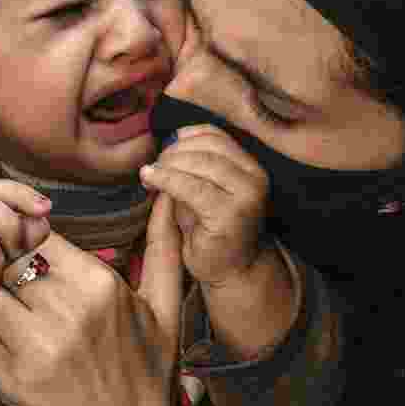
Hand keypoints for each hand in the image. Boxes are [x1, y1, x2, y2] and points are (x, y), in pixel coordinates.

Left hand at [0, 224, 185, 405]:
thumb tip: (169, 198)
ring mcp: (38, 345)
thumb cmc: (147, 376)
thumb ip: (165, 249)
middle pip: (5, 260)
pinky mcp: (11, 378)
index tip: (22, 255)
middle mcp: (68, 310)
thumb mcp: (165, 310)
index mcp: (101, 285)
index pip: (36, 234)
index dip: (21, 240)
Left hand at [140, 124, 268, 288]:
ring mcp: (247, 196)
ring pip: (200, 163)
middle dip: (173, 152)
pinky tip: (150, 180)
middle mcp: (255, 177)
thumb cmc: (211, 229)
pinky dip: (166, 180)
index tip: (163, 148)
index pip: (215, 135)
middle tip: (153, 165)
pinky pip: (192, 188)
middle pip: (208, 146)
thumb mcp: (204, 188)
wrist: (231, 270)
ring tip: (149, 174)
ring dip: (168, 165)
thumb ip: (194, 163)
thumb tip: (171, 140)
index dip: (184, 137)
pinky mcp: (230, 214)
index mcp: (251, 166)